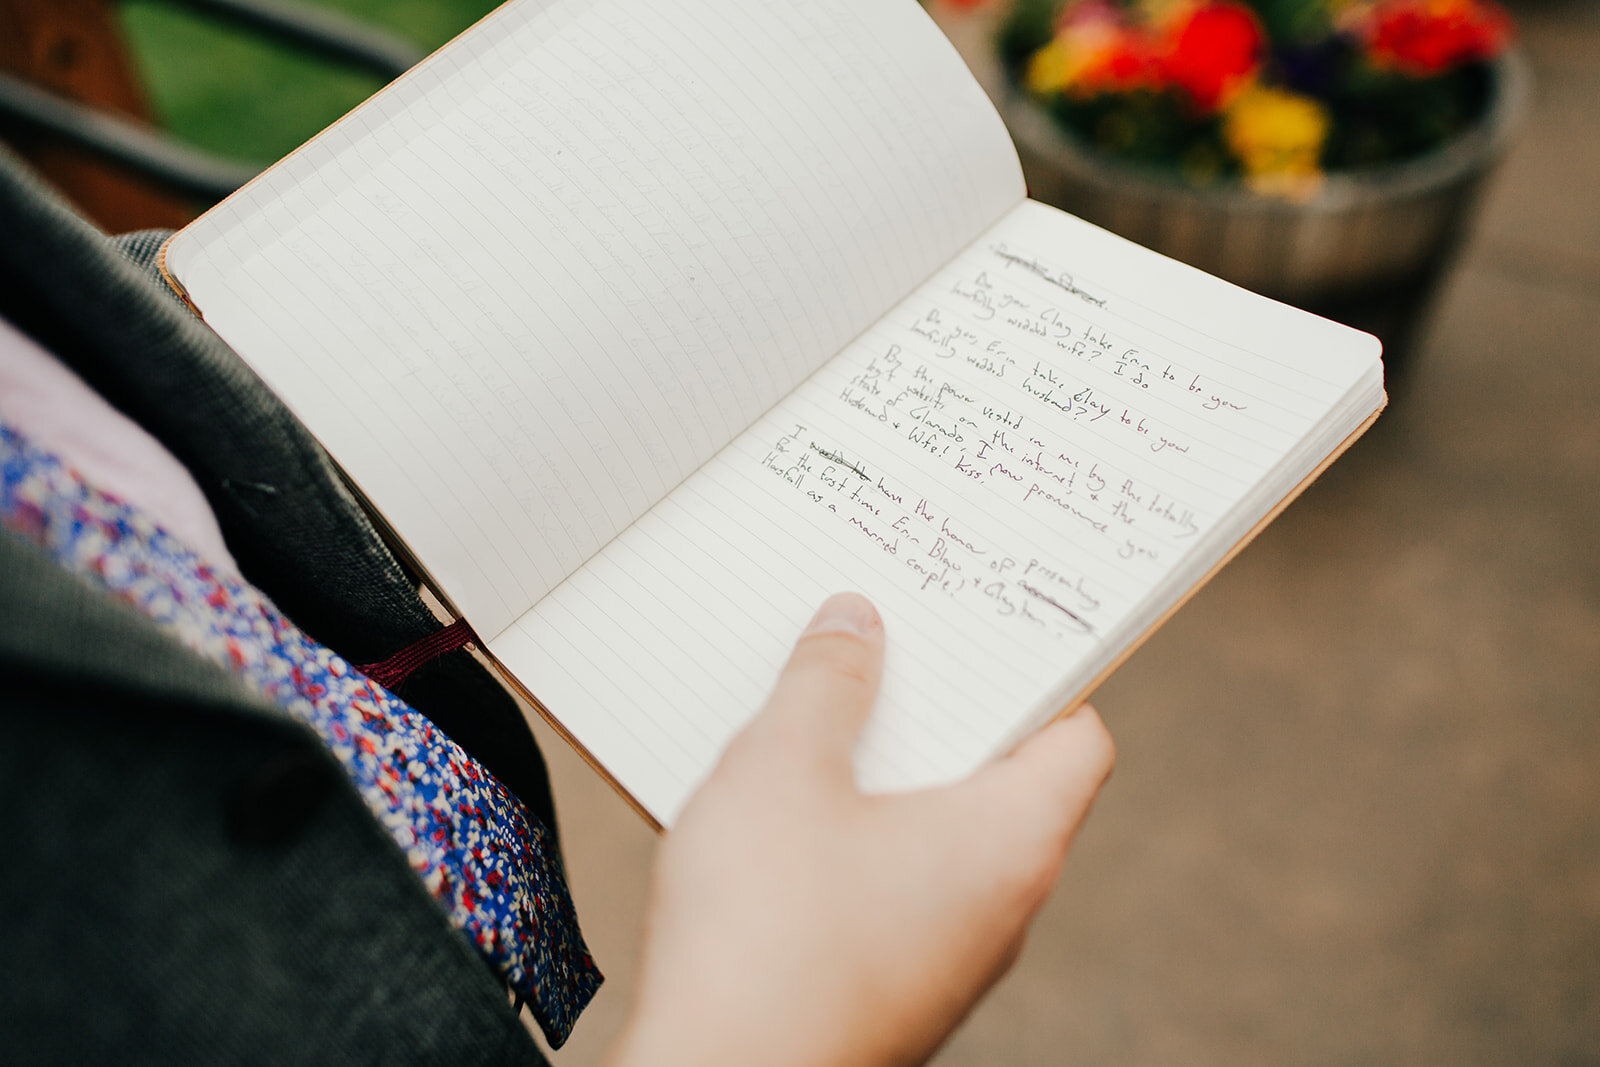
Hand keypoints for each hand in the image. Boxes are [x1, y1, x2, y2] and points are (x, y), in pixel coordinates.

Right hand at [606, 593, 1113, 1066]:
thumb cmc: (762, 938)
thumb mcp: (783, 769)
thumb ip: (825, 683)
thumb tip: (855, 624)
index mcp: (1009, 842)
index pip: (1076, 738)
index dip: (1039, 673)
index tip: (981, 631)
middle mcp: (998, 906)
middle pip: (999, 777)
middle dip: (934, 710)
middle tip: (877, 650)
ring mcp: (945, 955)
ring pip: (934, 833)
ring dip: (880, 774)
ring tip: (809, 722)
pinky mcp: (887, 985)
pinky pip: (889, 886)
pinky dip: (849, 839)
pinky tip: (774, 817)